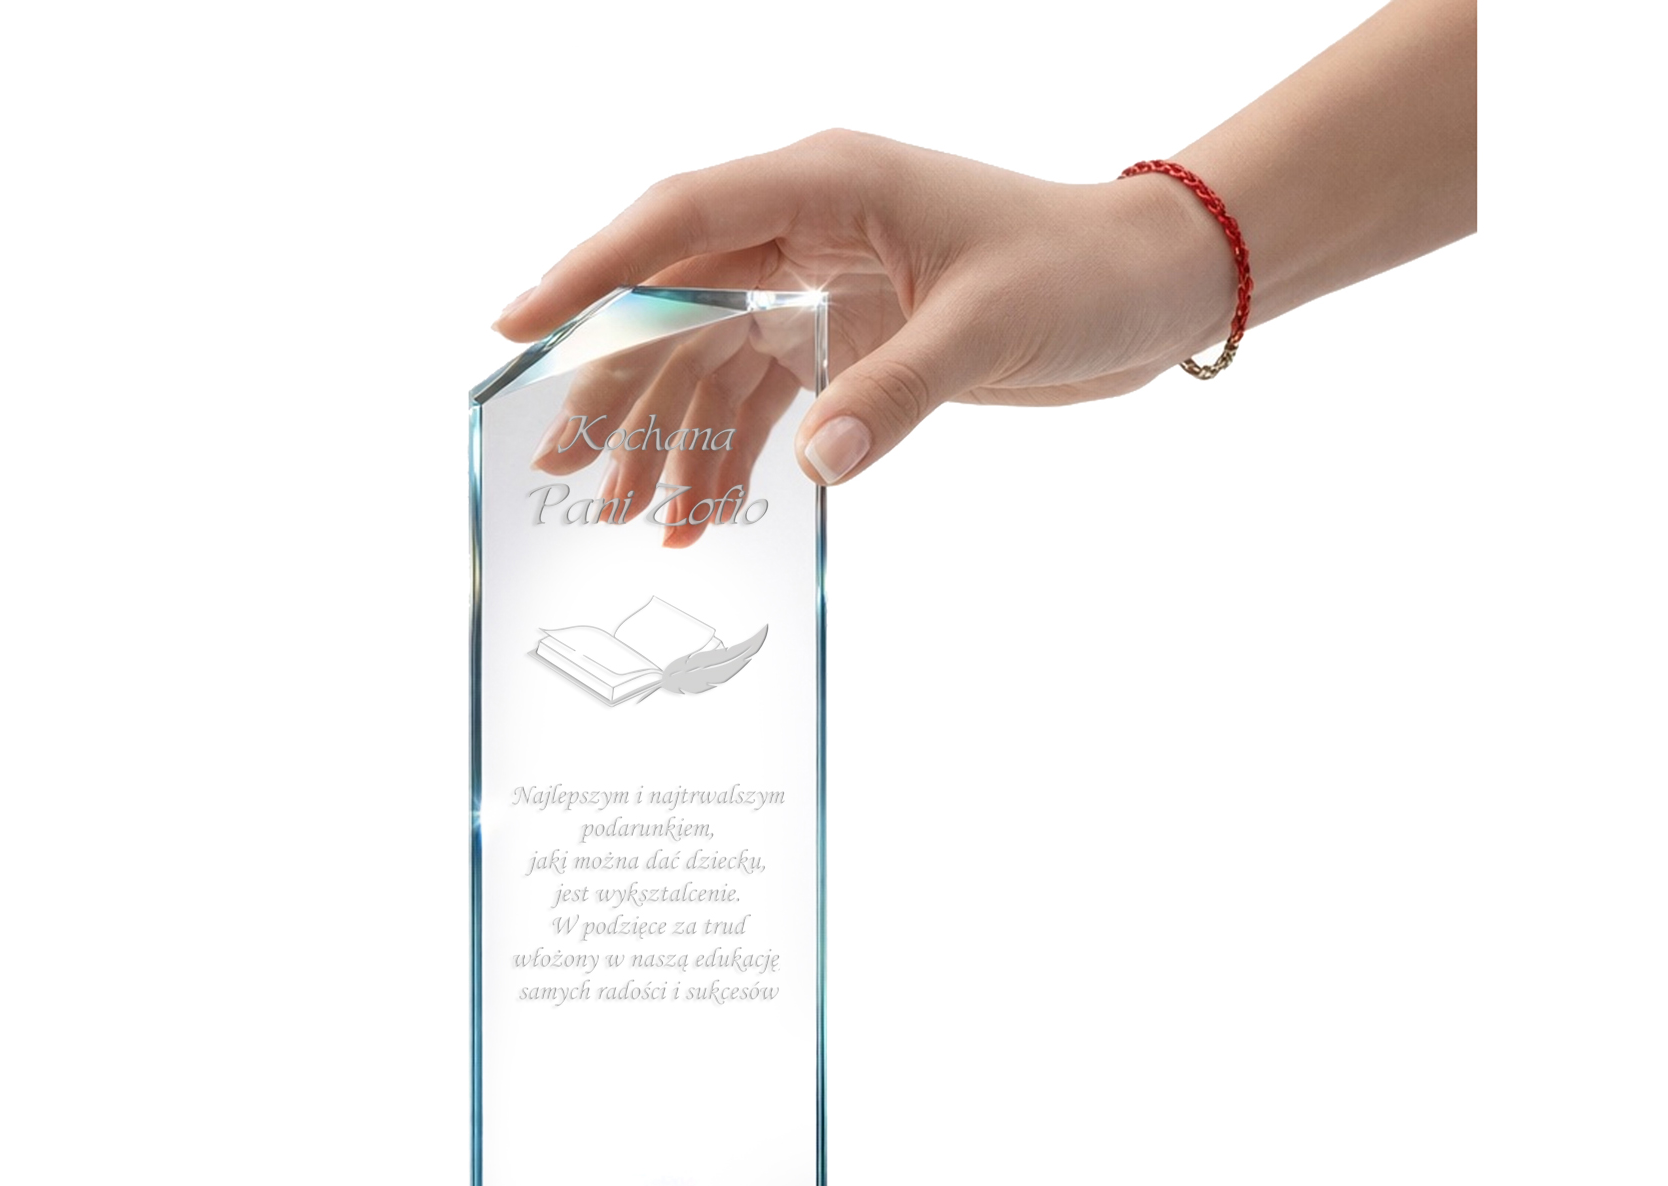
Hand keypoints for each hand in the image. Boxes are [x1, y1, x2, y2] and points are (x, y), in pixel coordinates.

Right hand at [494, 131, 1235, 490]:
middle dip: (615, 386)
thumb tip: (811, 463)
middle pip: (676, 302)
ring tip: (624, 518)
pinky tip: (700, 516)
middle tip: (560, 465)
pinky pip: (764, 400)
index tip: (519, 322)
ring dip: (668, 438)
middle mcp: (808, 229)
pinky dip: (730, 457)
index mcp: (828, 186)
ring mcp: (823, 287)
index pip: (682, 220)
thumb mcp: (988, 329)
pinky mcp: (848, 342)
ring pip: (712, 361)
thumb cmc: (1081, 275)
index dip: (593, 270)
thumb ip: (896, 393)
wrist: (1148, 288)